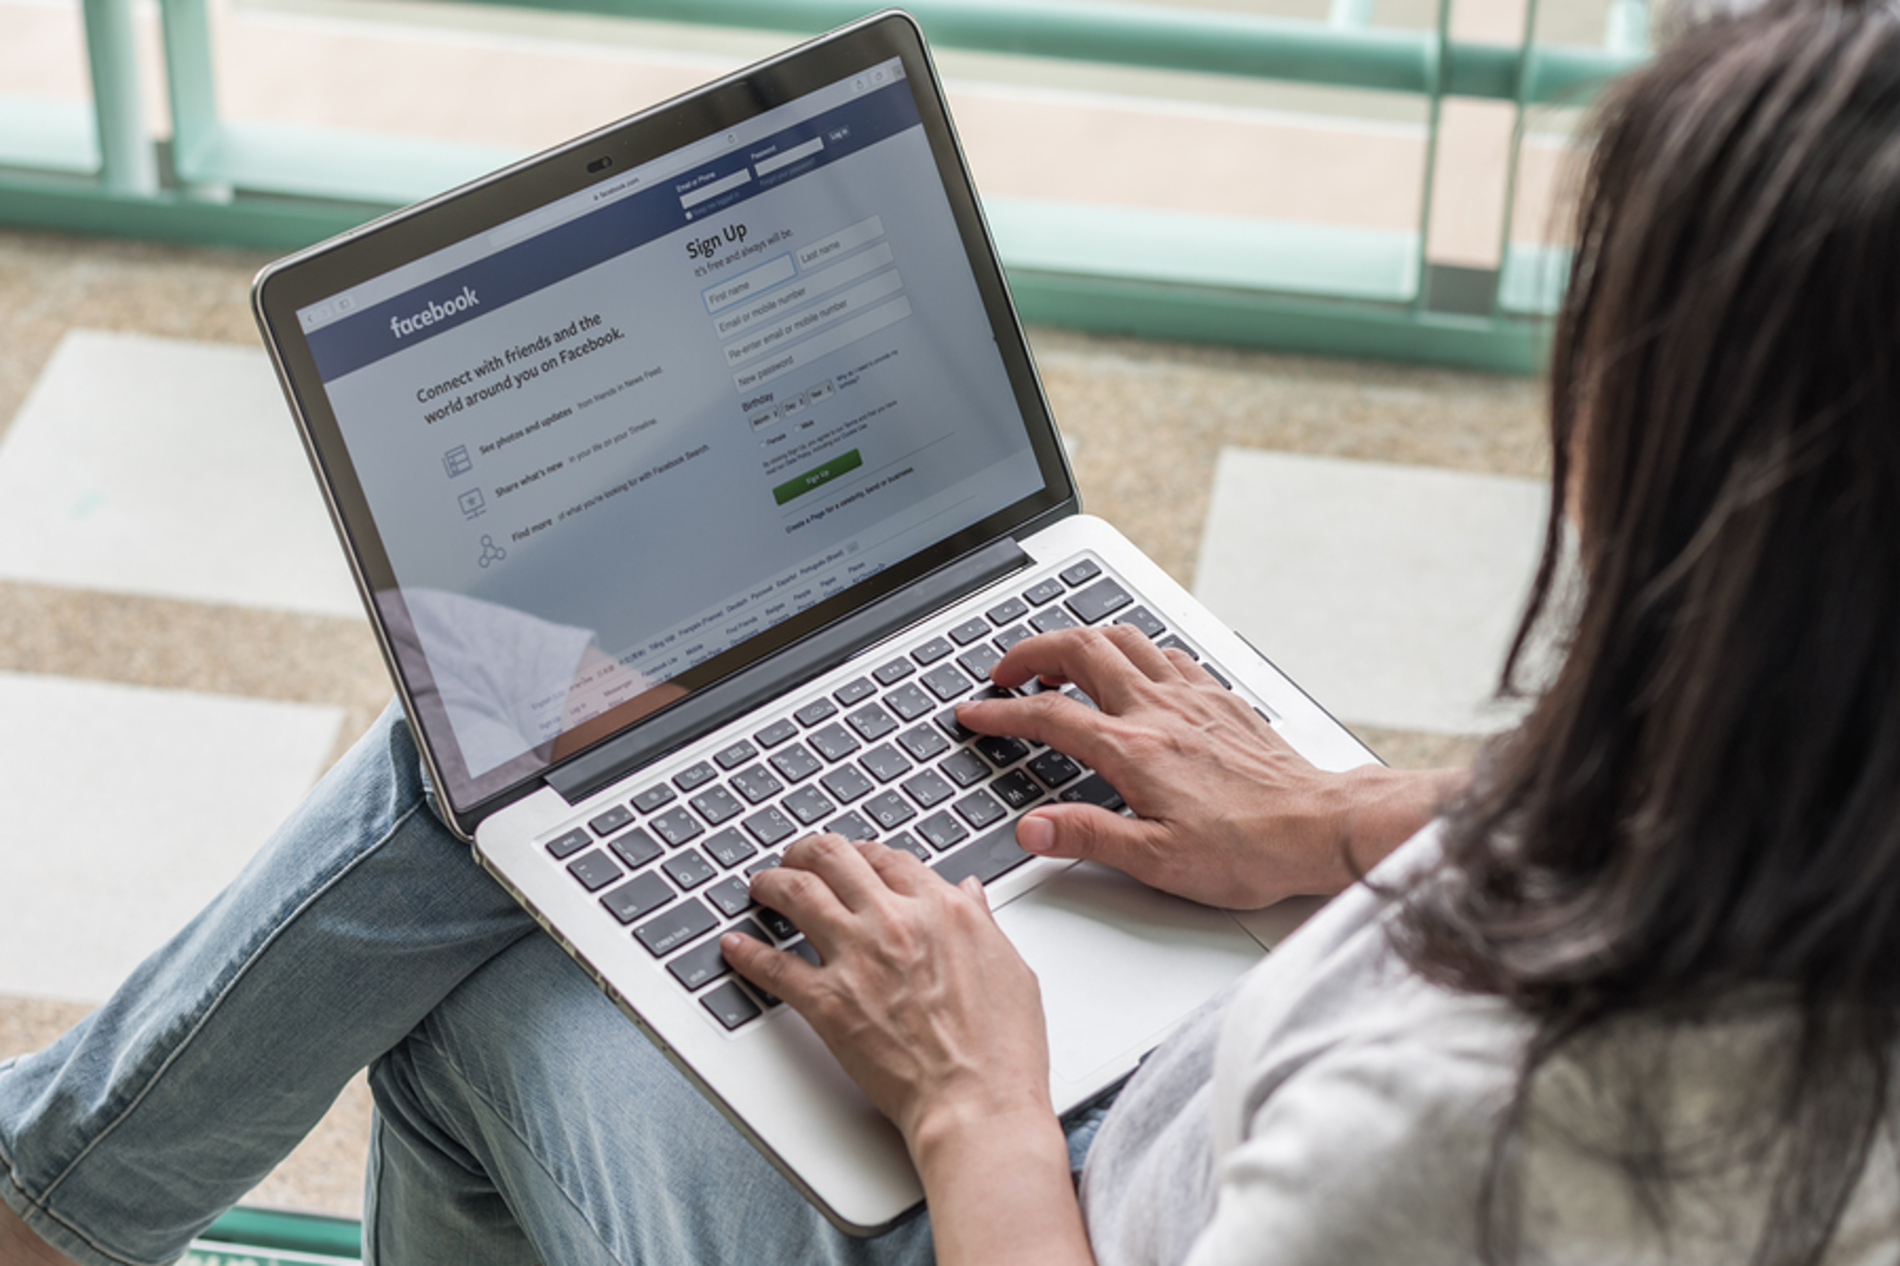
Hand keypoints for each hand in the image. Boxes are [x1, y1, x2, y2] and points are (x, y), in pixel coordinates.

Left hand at [721, 833, 1052, 1148]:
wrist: (975, 1102)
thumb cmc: (1000, 1048)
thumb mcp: (1010, 967)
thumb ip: (982, 922)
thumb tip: (969, 894)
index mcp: (941, 910)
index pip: (890, 859)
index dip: (866, 854)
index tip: (856, 860)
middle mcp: (894, 921)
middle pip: (835, 858)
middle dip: (809, 851)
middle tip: (796, 857)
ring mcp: (856, 958)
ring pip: (798, 893)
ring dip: (773, 882)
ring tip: (761, 884)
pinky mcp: (827, 1001)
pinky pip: (774, 966)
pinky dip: (748, 952)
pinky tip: (735, 945)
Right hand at [957, 625, 1452, 907]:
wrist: (1322, 826)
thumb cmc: (1250, 849)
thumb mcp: (1157, 861)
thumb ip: (1088, 837)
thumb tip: (1032, 829)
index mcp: (1135, 750)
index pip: (1049, 716)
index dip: (1001, 713)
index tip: (974, 714)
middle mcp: (1160, 710)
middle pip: (1079, 650)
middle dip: (1030, 652)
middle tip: (1005, 673)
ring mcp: (1192, 697)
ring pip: (1122, 638)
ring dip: (1079, 640)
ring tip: (1057, 663)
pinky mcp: (1220, 698)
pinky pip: (1164, 652)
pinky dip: (1130, 649)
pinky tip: (1130, 670)